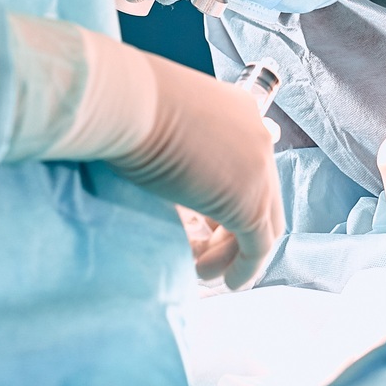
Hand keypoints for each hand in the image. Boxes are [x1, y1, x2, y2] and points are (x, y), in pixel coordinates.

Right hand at [112, 55, 284, 287]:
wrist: (125, 102)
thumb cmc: (125, 106)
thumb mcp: (157, 120)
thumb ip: (174, 141)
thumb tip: (166, 171)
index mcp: (238, 109)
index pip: (248, 162)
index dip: (228, 195)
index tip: (207, 222)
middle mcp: (257, 136)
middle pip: (260, 195)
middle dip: (232, 230)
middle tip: (203, 253)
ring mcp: (259, 170)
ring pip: (260, 224)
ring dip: (232, 253)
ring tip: (202, 271)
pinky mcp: (249, 203)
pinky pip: (257, 247)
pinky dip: (244, 268)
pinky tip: (228, 282)